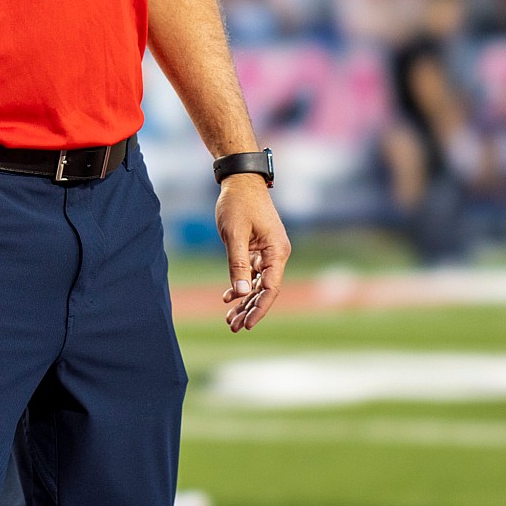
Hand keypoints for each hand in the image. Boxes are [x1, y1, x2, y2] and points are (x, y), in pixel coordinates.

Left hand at [216, 172, 290, 332]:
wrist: (241, 179)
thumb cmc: (238, 203)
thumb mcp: (235, 235)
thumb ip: (238, 264)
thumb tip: (242, 293)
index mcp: (277, 251)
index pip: (271, 288)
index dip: (259, 309)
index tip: (246, 325)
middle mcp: (277, 253)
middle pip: (266, 289)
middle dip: (250, 309)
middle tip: (233, 326)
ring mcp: (269, 251)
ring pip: (258, 283)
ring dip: (245, 300)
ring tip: (230, 318)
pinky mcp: (259, 247)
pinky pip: (253, 272)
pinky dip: (242, 284)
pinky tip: (228, 297)